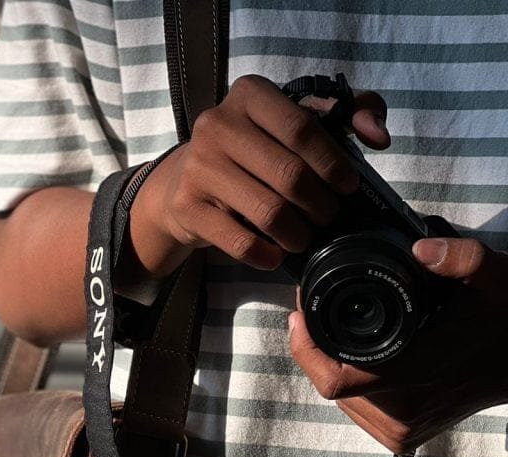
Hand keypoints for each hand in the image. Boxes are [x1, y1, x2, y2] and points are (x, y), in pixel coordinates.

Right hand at [120, 74, 389, 283]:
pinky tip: (275, 256)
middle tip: (327, 218)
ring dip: (297, 234)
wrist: (183, 184)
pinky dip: (266, 255)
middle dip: (319, 205)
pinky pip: (240, 242)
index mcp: (250, 94)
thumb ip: (346, 115)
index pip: (303, 129)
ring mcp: (198, 167)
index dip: (334, 164)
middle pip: (289, 175)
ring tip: (304, 239)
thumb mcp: (292, 123)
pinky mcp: (187, 206)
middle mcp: (218, 124)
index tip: (348, 188)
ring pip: (268, 212)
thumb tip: (378, 137)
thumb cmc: (252, 152)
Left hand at [288, 237, 507, 453]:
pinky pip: (357, 413)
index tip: (299, 315)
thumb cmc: (507, 321)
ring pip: (341, 401)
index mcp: (417, 377)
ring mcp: (402, 433)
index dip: (306, 348)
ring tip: (335, 332)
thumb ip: (463, 259)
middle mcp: (404, 415)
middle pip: (332, 386)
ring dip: (333, 366)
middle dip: (317, 348)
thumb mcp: (495, 279)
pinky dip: (351, 385)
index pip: (335, 380)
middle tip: (316, 311)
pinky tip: (357, 358)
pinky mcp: (402, 440)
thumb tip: (420, 249)